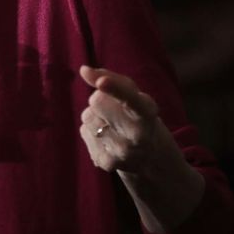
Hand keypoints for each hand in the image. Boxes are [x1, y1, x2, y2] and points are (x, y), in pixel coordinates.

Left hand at [78, 65, 206, 233]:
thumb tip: (84, 70)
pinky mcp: (105, 163)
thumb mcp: (134, 94)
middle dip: (100, 99)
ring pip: (87, 116)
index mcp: (148, 114)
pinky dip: (91, 131)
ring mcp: (121, 152)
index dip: (115, 88)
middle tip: (115, 109)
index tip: (101, 82)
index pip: (130, 98)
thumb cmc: (138, 115)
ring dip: (95, 116)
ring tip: (112, 125)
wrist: (150, 157)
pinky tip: (108, 139)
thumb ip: (111, 77)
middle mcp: (137, 136)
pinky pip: (84, 131)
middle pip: (97, 101)